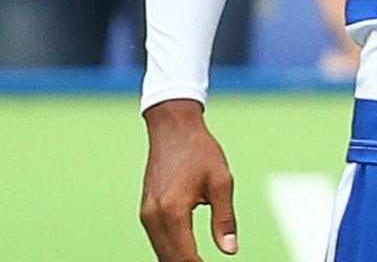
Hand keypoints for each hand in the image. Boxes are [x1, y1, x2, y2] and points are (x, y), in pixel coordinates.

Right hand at [140, 100, 237, 260]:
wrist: (173, 130)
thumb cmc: (201, 152)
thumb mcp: (222, 182)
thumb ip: (224, 220)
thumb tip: (229, 251)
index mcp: (173, 211)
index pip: (185, 257)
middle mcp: (153, 217)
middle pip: (170, 260)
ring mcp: (146, 215)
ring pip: (161, 253)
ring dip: (180, 261)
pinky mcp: (145, 212)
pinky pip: (158, 241)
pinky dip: (172, 252)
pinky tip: (188, 256)